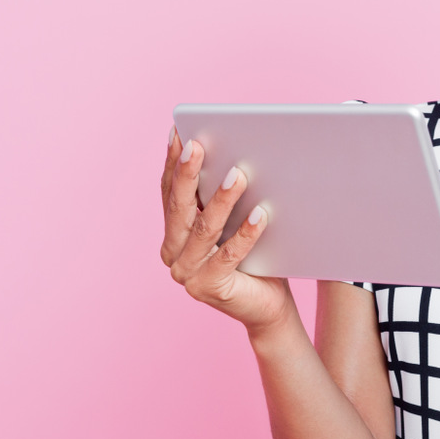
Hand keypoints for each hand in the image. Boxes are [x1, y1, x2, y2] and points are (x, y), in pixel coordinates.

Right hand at [161, 127, 295, 331]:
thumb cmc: (255, 257)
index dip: (173, 163)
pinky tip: (260, 213)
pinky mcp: (209, 289)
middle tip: (198, 145)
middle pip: (179, 208)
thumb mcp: (234, 222)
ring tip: (237, 174)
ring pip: (204, 229)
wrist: (269, 305)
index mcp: (174, 234)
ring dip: (221, 200)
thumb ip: (221, 198)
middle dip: (188, 173)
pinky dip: (245, 233)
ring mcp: (188, 274)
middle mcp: (173, 254)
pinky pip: (229, 255)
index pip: (170, 193)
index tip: (179, 133)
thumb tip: (230, 155)